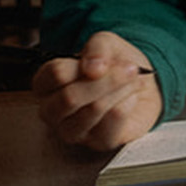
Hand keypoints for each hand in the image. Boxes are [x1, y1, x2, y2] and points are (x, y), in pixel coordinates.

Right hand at [32, 31, 161, 151]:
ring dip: (120, 90)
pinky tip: (130, 98)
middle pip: (70, 97)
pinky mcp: (97, 142)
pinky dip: (128, 104)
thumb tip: (93, 68)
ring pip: (93, 109)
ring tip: (131, 81)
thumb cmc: (114, 65)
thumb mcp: (105, 43)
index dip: (86, 64)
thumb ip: (96, 48)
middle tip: (129, 69)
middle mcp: (52, 110)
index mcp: (45, 83)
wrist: (140, 85)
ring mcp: (71, 130)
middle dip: (106, 80)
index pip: (56, 74)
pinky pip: (113, 121)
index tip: (107, 58)